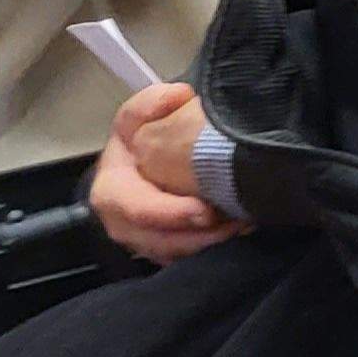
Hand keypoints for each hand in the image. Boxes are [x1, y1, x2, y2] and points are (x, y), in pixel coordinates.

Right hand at [94, 83, 242, 265]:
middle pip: (159, 240)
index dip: (168, 213)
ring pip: (176, 254)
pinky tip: (240, 232)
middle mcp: (123, 222)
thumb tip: (176, 97)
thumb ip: (151, 103)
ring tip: (245, 225)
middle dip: (198, 237)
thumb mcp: (139, 114)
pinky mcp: (167, 250)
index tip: (205, 210)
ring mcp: (145, 241)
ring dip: (211, 244)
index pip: (135, 207)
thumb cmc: (142, 139)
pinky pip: (189, 259)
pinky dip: (214, 250)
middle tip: (237, 222)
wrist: (148, 159)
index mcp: (112, 190)